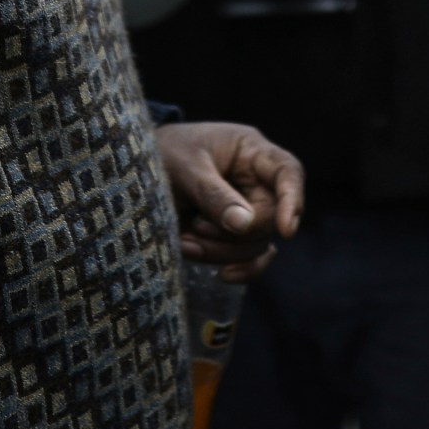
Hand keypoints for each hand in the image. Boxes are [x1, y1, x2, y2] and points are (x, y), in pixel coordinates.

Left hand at [154, 120, 305, 282]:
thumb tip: (244, 225)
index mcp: (249, 151)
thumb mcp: (184, 167)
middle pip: (270, 216)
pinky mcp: (231, 235)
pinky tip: (221, 276)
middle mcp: (255, 181)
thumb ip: (213, 194)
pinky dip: (239, 269)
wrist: (136, 169)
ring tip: (186, 242)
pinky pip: (249, 258)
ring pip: (257, 243)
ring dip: (224, 251)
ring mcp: (245, 209)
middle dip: (236, 233)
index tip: (286, 230)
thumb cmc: (162, 153)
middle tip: (197, 228)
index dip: (292, 199)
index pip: (286, 171)